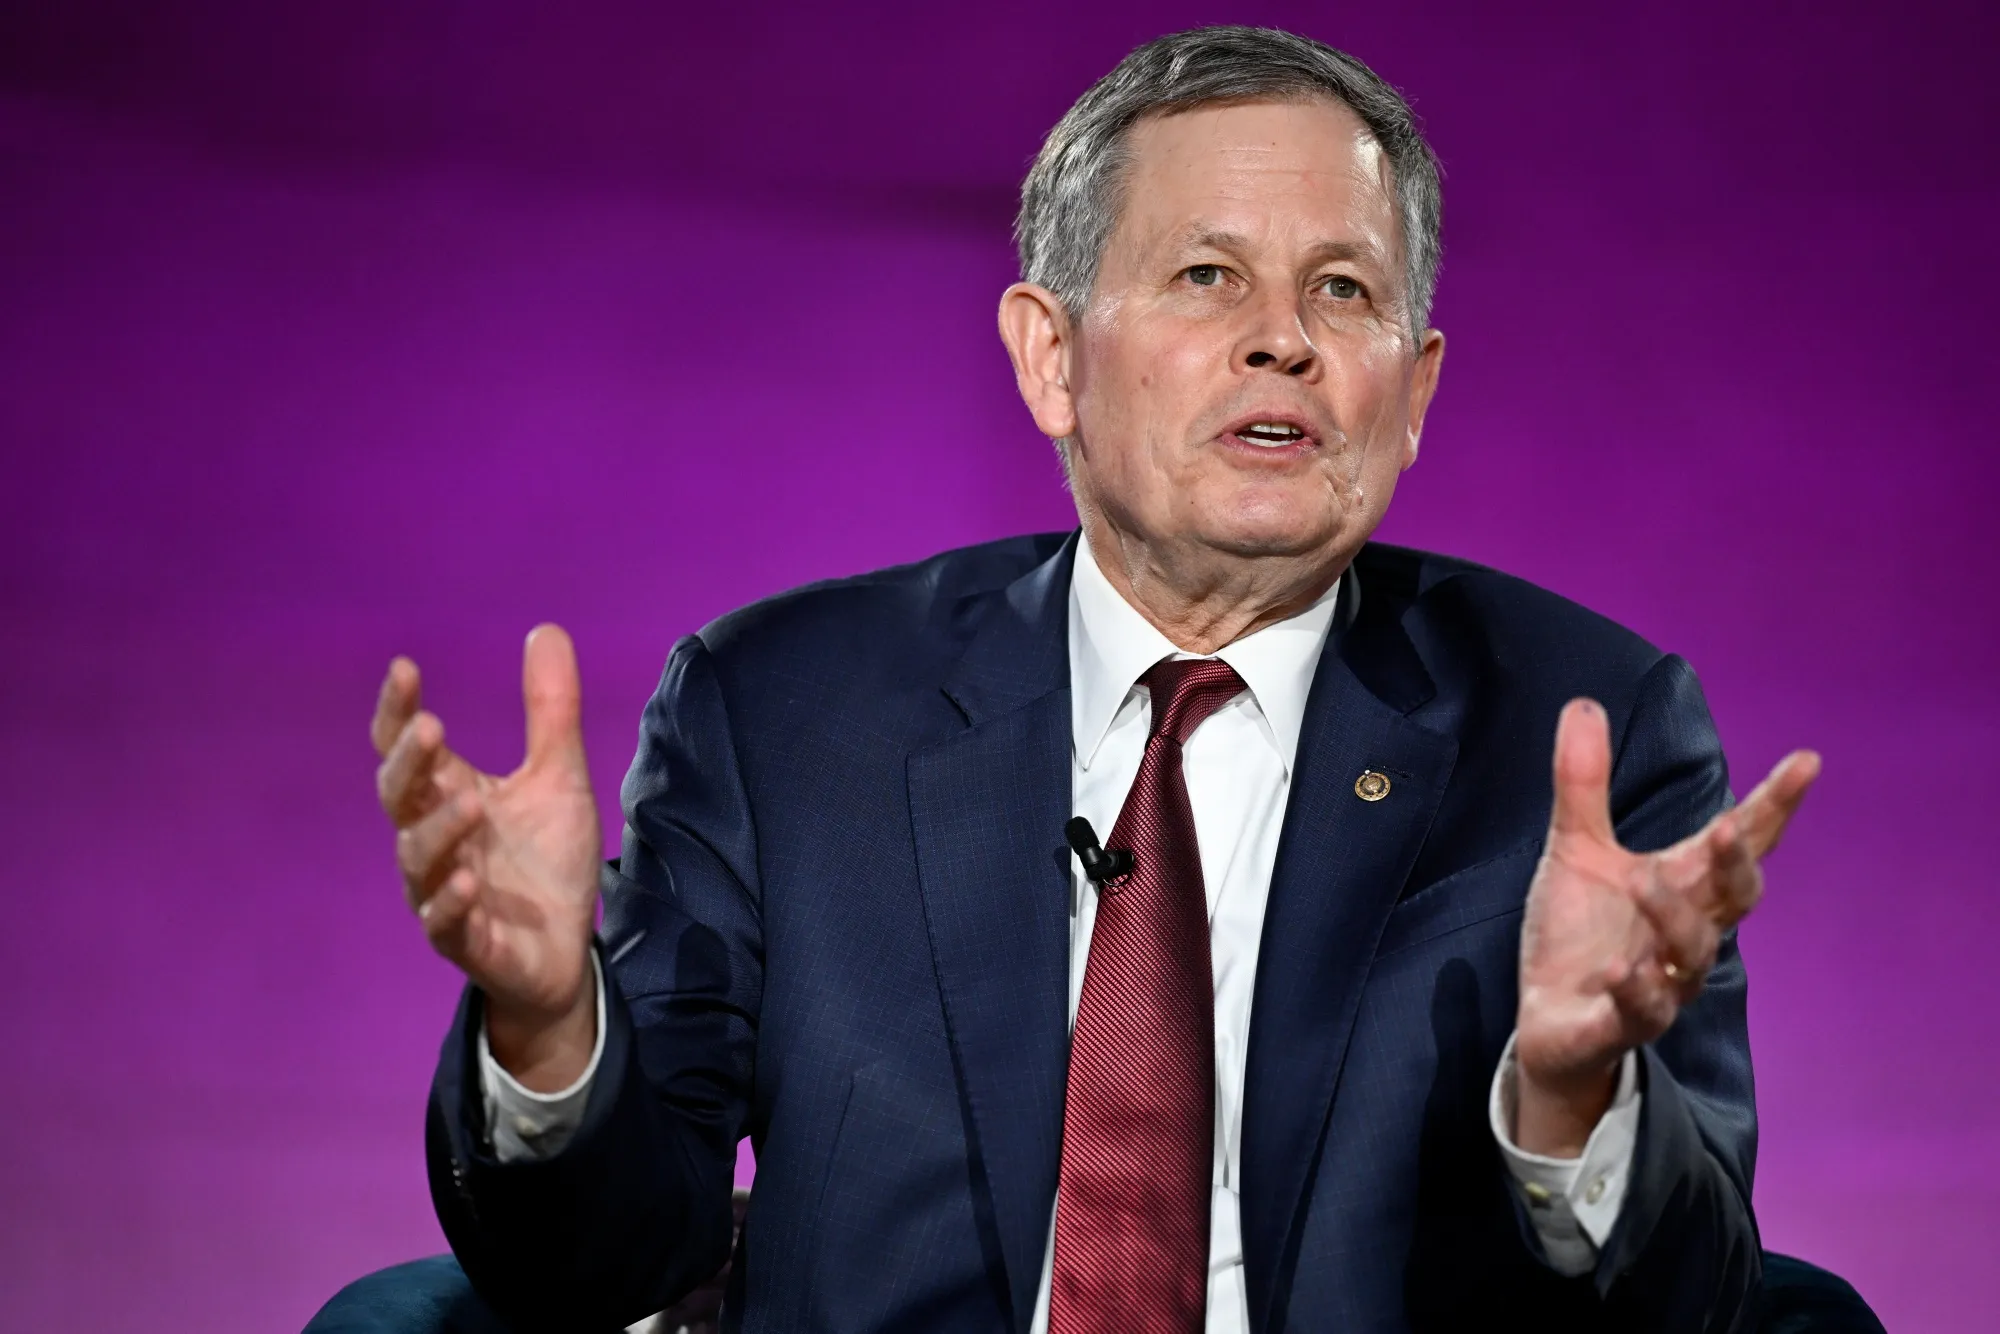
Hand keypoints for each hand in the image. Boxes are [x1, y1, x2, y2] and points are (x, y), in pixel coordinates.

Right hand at [372, 625, 602, 1089]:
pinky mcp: (465, 941)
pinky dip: (451, 902)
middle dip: (409, 762)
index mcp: (448, 795)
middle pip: (400, 796)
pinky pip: (444, 923)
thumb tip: (546, 628)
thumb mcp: (559, 777)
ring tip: (471, 802)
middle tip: (430, 726)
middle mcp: (434, 840)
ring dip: (438, 830)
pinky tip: (469, 880)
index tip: (404, 668)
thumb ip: (550, 711)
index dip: (397, 711)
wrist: (565, 951)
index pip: (407, 748)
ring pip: (418, 858)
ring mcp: (442, 892)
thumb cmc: (547, 863)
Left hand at [1513, 698, 1818, 1154]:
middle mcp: (1686, 933)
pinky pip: (1642, 1011)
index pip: (1740, 842)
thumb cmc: (1578, 934)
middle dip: (1737, 864)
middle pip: (1734, 899)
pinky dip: (1634, 988)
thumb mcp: (1574, 849)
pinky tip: (1616, 967)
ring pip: (1692, 953)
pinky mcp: (1622, 1023)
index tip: (1806, 762)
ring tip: (1642, 881)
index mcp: (1683, 885)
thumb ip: (1583, 783)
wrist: (1550, 1025)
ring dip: (1672, 916)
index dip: (1774, 806)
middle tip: (1727, 828)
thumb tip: (1583, 704)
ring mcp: (1661, 981)